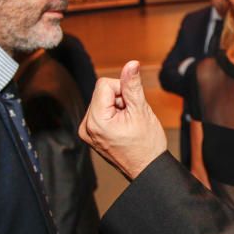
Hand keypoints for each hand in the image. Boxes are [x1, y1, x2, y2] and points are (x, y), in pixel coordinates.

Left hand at [79, 61, 167, 179]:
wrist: (147, 170)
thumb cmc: (147, 145)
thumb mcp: (141, 110)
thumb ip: (133, 85)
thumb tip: (131, 64)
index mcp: (96, 120)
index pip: (104, 84)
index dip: (122, 90)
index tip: (131, 106)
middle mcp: (86, 126)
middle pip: (102, 92)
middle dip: (119, 99)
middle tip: (131, 118)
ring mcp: (87, 132)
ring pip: (102, 101)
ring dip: (117, 107)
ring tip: (128, 125)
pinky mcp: (91, 134)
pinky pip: (101, 112)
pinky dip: (113, 115)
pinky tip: (123, 128)